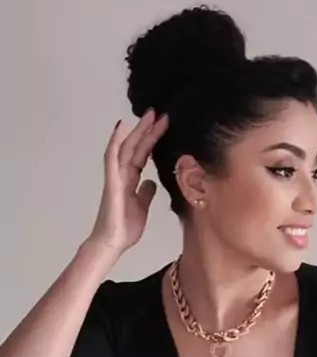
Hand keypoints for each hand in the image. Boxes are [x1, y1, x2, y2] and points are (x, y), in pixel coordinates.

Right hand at [88, 109, 167, 254]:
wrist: (113, 242)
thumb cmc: (124, 228)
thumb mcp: (142, 207)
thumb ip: (145, 193)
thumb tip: (151, 182)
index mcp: (130, 181)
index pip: (143, 155)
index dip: (153, 141)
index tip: (165, 126)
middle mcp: (122, 175)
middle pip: (136, 147)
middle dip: (148, 130)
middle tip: (160, 113)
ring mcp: (116, 176)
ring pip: (127, 148)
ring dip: (138, 131)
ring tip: (150, 116)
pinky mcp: (112, 181)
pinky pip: (112, 157)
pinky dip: (116, 141)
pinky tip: (122, 127)